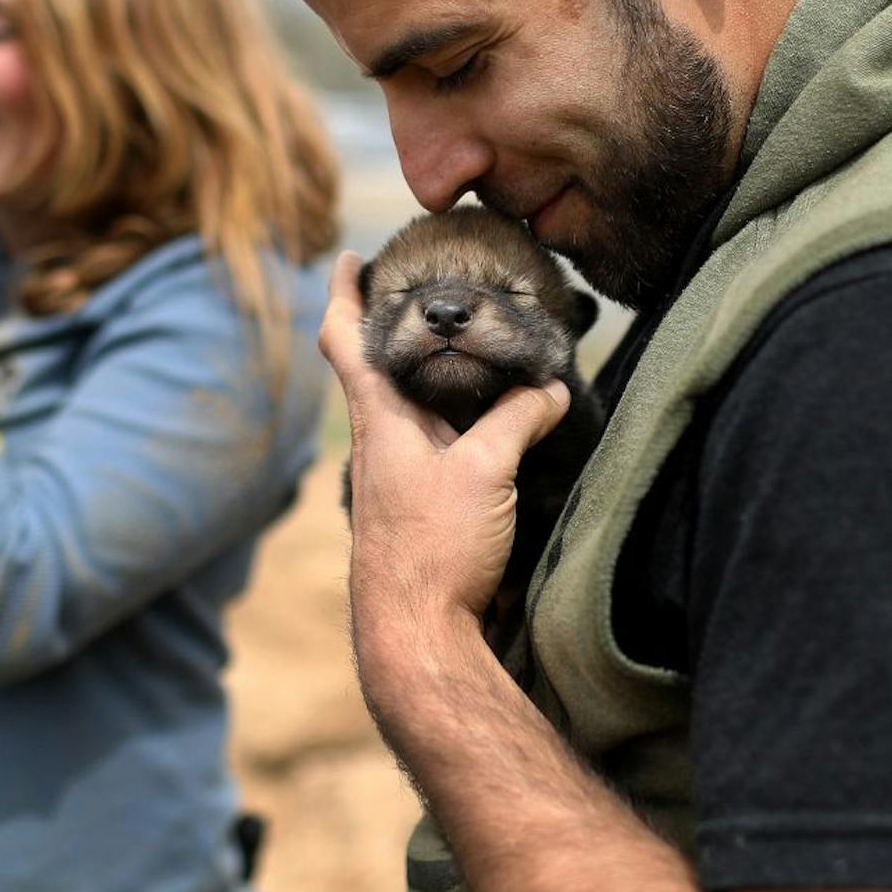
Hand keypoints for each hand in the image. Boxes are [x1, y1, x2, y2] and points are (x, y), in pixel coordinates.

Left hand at [318, 251, 570, 632]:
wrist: (415, 633)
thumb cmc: (434, 549)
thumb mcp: (486, 472)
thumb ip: (517, 420)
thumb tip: (548, 387)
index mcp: (379, 419)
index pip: (344, 339)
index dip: (342, 292)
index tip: (349, 257)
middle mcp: (376, 440)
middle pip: (374, 365)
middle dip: (394, 324)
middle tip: (425, 292)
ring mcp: (390, 474)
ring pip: (402, 404)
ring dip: (423, 371)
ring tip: (463, 346)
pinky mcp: (412, 504)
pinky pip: (425, 439)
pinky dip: (446, 414)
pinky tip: (480, 419)